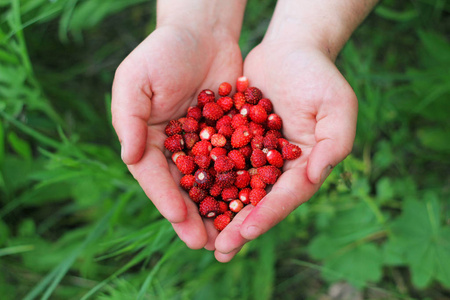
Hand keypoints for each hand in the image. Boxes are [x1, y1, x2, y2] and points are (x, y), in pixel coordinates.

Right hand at [111, 24, 242, 248]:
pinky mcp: (228, 136)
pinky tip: (252, 203)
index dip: (167, 198)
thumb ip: (129, 119)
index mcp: (148, 139)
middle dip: (193, 216)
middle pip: (183, 187)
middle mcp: (174, 147)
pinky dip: (241, 184)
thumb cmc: (163, 52)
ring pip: (210, 183)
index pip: (154, 175)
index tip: (181, 219)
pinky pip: (234, 164)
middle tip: (206, 244)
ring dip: (218, 209)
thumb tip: (129, 158)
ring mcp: (202, 144)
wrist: (203, 32)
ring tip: (229, 236)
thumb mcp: (135, 81)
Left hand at [213, 41, 357, 261]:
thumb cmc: (318, 75)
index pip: (286, 196)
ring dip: (219, 213)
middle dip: (240, 226)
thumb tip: (317, 176)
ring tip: (200, 237)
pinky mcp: (237, 141)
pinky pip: (220, 163)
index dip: (267, 215)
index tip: (245, 233)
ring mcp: (257, 155)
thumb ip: (334, 142)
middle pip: (259, 201)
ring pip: (236, 189)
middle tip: (219, 250)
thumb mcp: (337, 105)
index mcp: (305, 165)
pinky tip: (188, 196)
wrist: (290, 49)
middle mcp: (280, 166)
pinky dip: (206, 180)